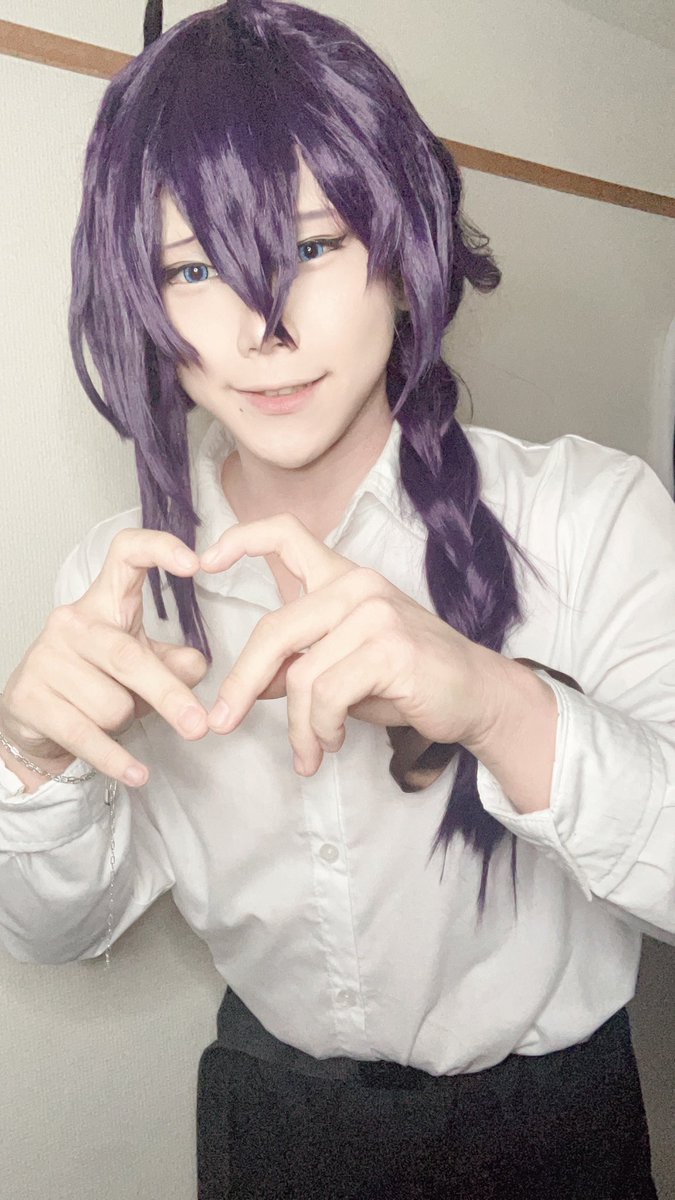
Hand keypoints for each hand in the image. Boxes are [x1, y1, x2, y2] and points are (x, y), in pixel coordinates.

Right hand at [1, 531, 209, 785]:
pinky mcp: (29, 699)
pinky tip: (137, 773)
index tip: (196, 563)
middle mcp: (72, 622)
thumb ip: (174, 663)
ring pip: (112, 705)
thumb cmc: (96, 681)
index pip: (127, 554)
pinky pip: (87, 736)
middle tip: (200, 725)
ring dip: (126, 722)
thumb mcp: (141, 664)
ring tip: (115, 716)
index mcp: (104, 602)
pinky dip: (116, 759)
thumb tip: (199, 666)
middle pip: (128, 657)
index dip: (160, 549)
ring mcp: (47, 659)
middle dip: (168, 695)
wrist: (32, 718)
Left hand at [200, 514, 501, 774]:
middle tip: (223, 722)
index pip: (286, 534)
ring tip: (311, 750)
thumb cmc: (409, 679)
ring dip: (299, 726)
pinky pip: (326, 695)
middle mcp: (357, 585)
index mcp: (343, 578)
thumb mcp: (343, 667)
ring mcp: (374, 613)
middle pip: (274, 630)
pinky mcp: (388, 648)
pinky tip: (335, 741)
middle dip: (242, 683)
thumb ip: (299, 664)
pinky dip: (322, 728)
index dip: (240, 539)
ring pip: (300, 675)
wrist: (477, 695)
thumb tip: (253, 684)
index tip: (204, 561)